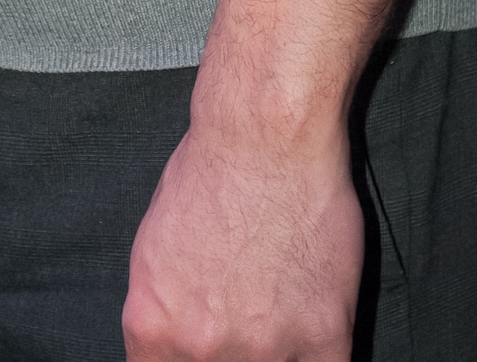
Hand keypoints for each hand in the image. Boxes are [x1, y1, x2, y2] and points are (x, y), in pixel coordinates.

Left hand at [123, 119, 360, 361]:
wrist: (265, 135)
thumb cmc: (207, 172)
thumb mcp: (153, 250)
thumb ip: (165, 315)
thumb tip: (176, 348)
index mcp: (153, 327)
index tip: (201, 352)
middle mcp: (202, 348)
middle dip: (229, 351)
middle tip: (243, 316)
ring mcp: (265, 351)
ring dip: (274, 351)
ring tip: (277, 306)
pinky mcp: (323, 339)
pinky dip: (316, 354)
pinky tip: (313, 325)